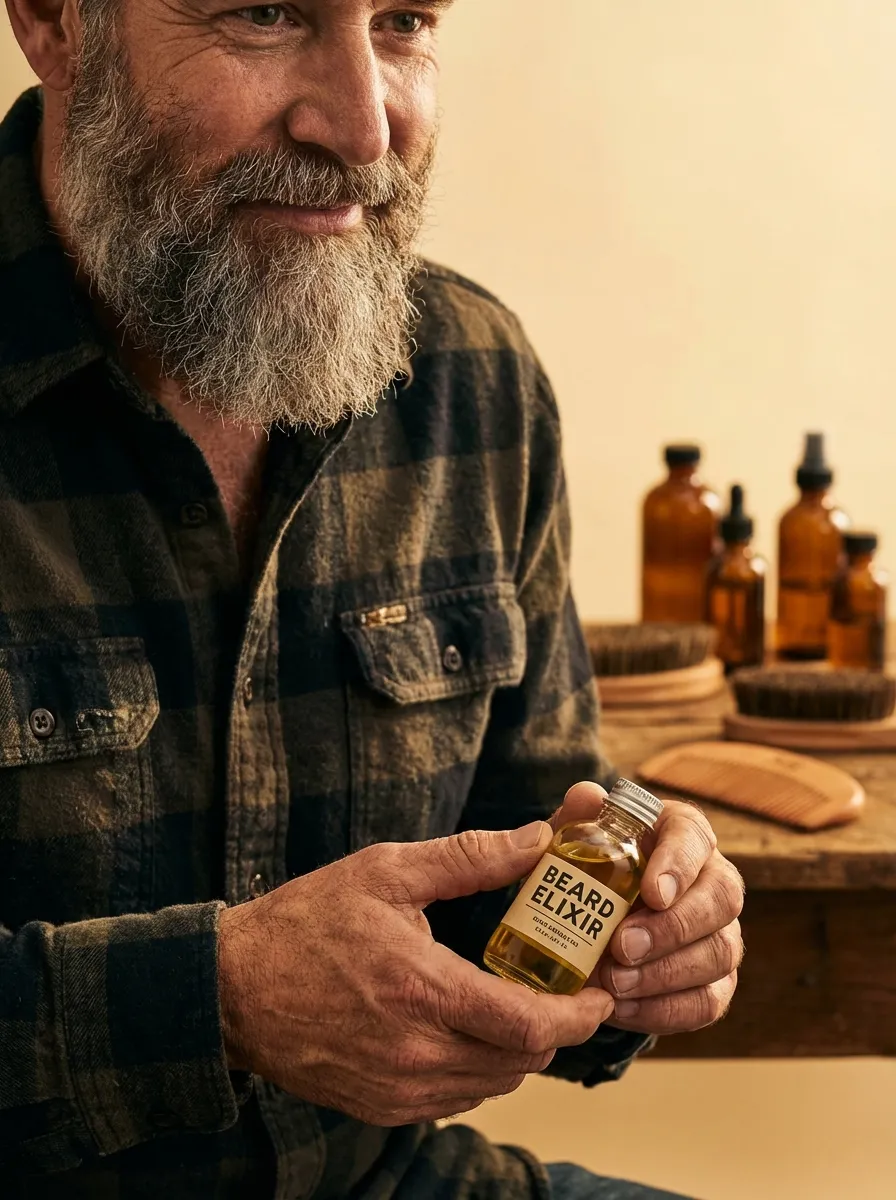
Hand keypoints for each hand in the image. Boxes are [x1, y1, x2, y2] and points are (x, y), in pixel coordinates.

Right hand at [218, 822, 613, 1125]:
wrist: (232, 988)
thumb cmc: (306, 922)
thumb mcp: (387, 872)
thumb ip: (469, 858)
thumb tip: (537, 840)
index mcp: (421, 989)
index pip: (528, 1025)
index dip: (577, 1016)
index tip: (599, 995)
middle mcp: (414, 1052)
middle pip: (520, 1061)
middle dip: (554, 1029)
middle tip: (562, 992)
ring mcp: (396, 1089)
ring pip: (492, 1083)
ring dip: (517, 1050)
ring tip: (516, 1006)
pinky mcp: (380, 1107)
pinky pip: (455, 1099)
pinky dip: (478, 1069)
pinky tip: (467, 1030)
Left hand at [550, 783, 743, 1035]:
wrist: (592, 919)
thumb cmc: (589, 868)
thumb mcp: (575, 840)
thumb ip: (578, 817)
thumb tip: (586, 796)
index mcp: (681, 833)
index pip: (694, 837)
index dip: (679, 864)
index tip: (652, 892)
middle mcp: (713, 879)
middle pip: (722, 899)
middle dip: (673, 927)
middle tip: (622, 946)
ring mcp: (720, 933)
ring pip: (719, 954)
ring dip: (666, 974)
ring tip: (615, 983)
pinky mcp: (715, 982)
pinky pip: (707, 1002)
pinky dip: (664, 1010)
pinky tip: (623, 1009)